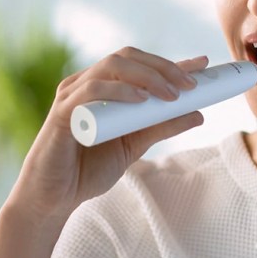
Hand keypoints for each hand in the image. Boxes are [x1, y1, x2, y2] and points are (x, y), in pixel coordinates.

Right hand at [6, 47, 208, 221]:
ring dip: (147, 76)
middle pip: (126, 57)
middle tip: (190, 86)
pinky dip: (118, 90)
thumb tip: (198, 113)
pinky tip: (140, 99)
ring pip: (111, 66)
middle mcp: (85, 84)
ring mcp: (71, 95)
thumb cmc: (88, 171)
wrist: (53, 200)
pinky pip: (91, 91)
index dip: (170, 62)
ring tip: (172, 94)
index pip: (139, 65)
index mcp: (102, 88)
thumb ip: (161, 127)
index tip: (203, 64)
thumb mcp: (134, 146)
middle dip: (162, 67)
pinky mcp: (62, 113)